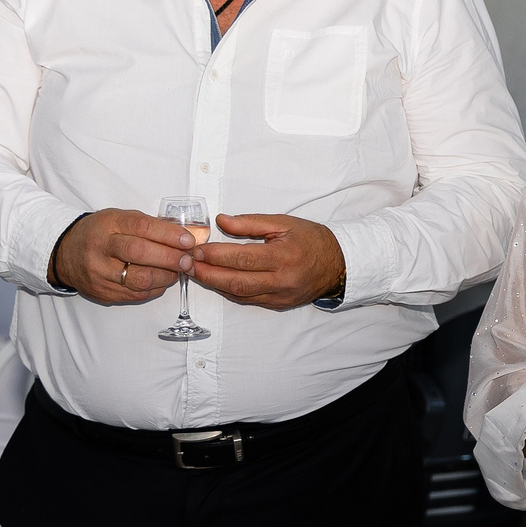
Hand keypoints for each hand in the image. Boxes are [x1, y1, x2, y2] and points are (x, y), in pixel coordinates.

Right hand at [48, 209, 186, 303]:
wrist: (66, 253)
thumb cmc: (100, 233)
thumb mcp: (120, 218)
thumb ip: (150, 225)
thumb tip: (186, 235)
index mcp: (109, 224)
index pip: (142, 227)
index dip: (168, 234)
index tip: (188, 240)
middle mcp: (101, 248)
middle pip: (139, 253)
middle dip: (170, 258)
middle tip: (187, 260)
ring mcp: (100, 273)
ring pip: (140, 280)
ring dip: (166, 276)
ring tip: (177, 270)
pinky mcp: (103, 292)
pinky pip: (136, 295)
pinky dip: (155, 288)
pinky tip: (162, 280)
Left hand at [188, 214, 344, 310]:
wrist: (337, 264)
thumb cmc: (311, 239)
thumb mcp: (283, 222)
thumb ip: (250, 223)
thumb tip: (220, 221)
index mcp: (284, 256)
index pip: (242, 258)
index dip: (216, 255)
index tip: (196, 249)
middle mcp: (282, 280)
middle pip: (236, 282)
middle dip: (208, 274)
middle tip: (188, 264)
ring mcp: (280, 296)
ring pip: (239, 294)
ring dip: (214, 284)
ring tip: (196, 272)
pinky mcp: (278, 304)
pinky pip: (248, 300)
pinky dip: (229, 291)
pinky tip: (217, 281)